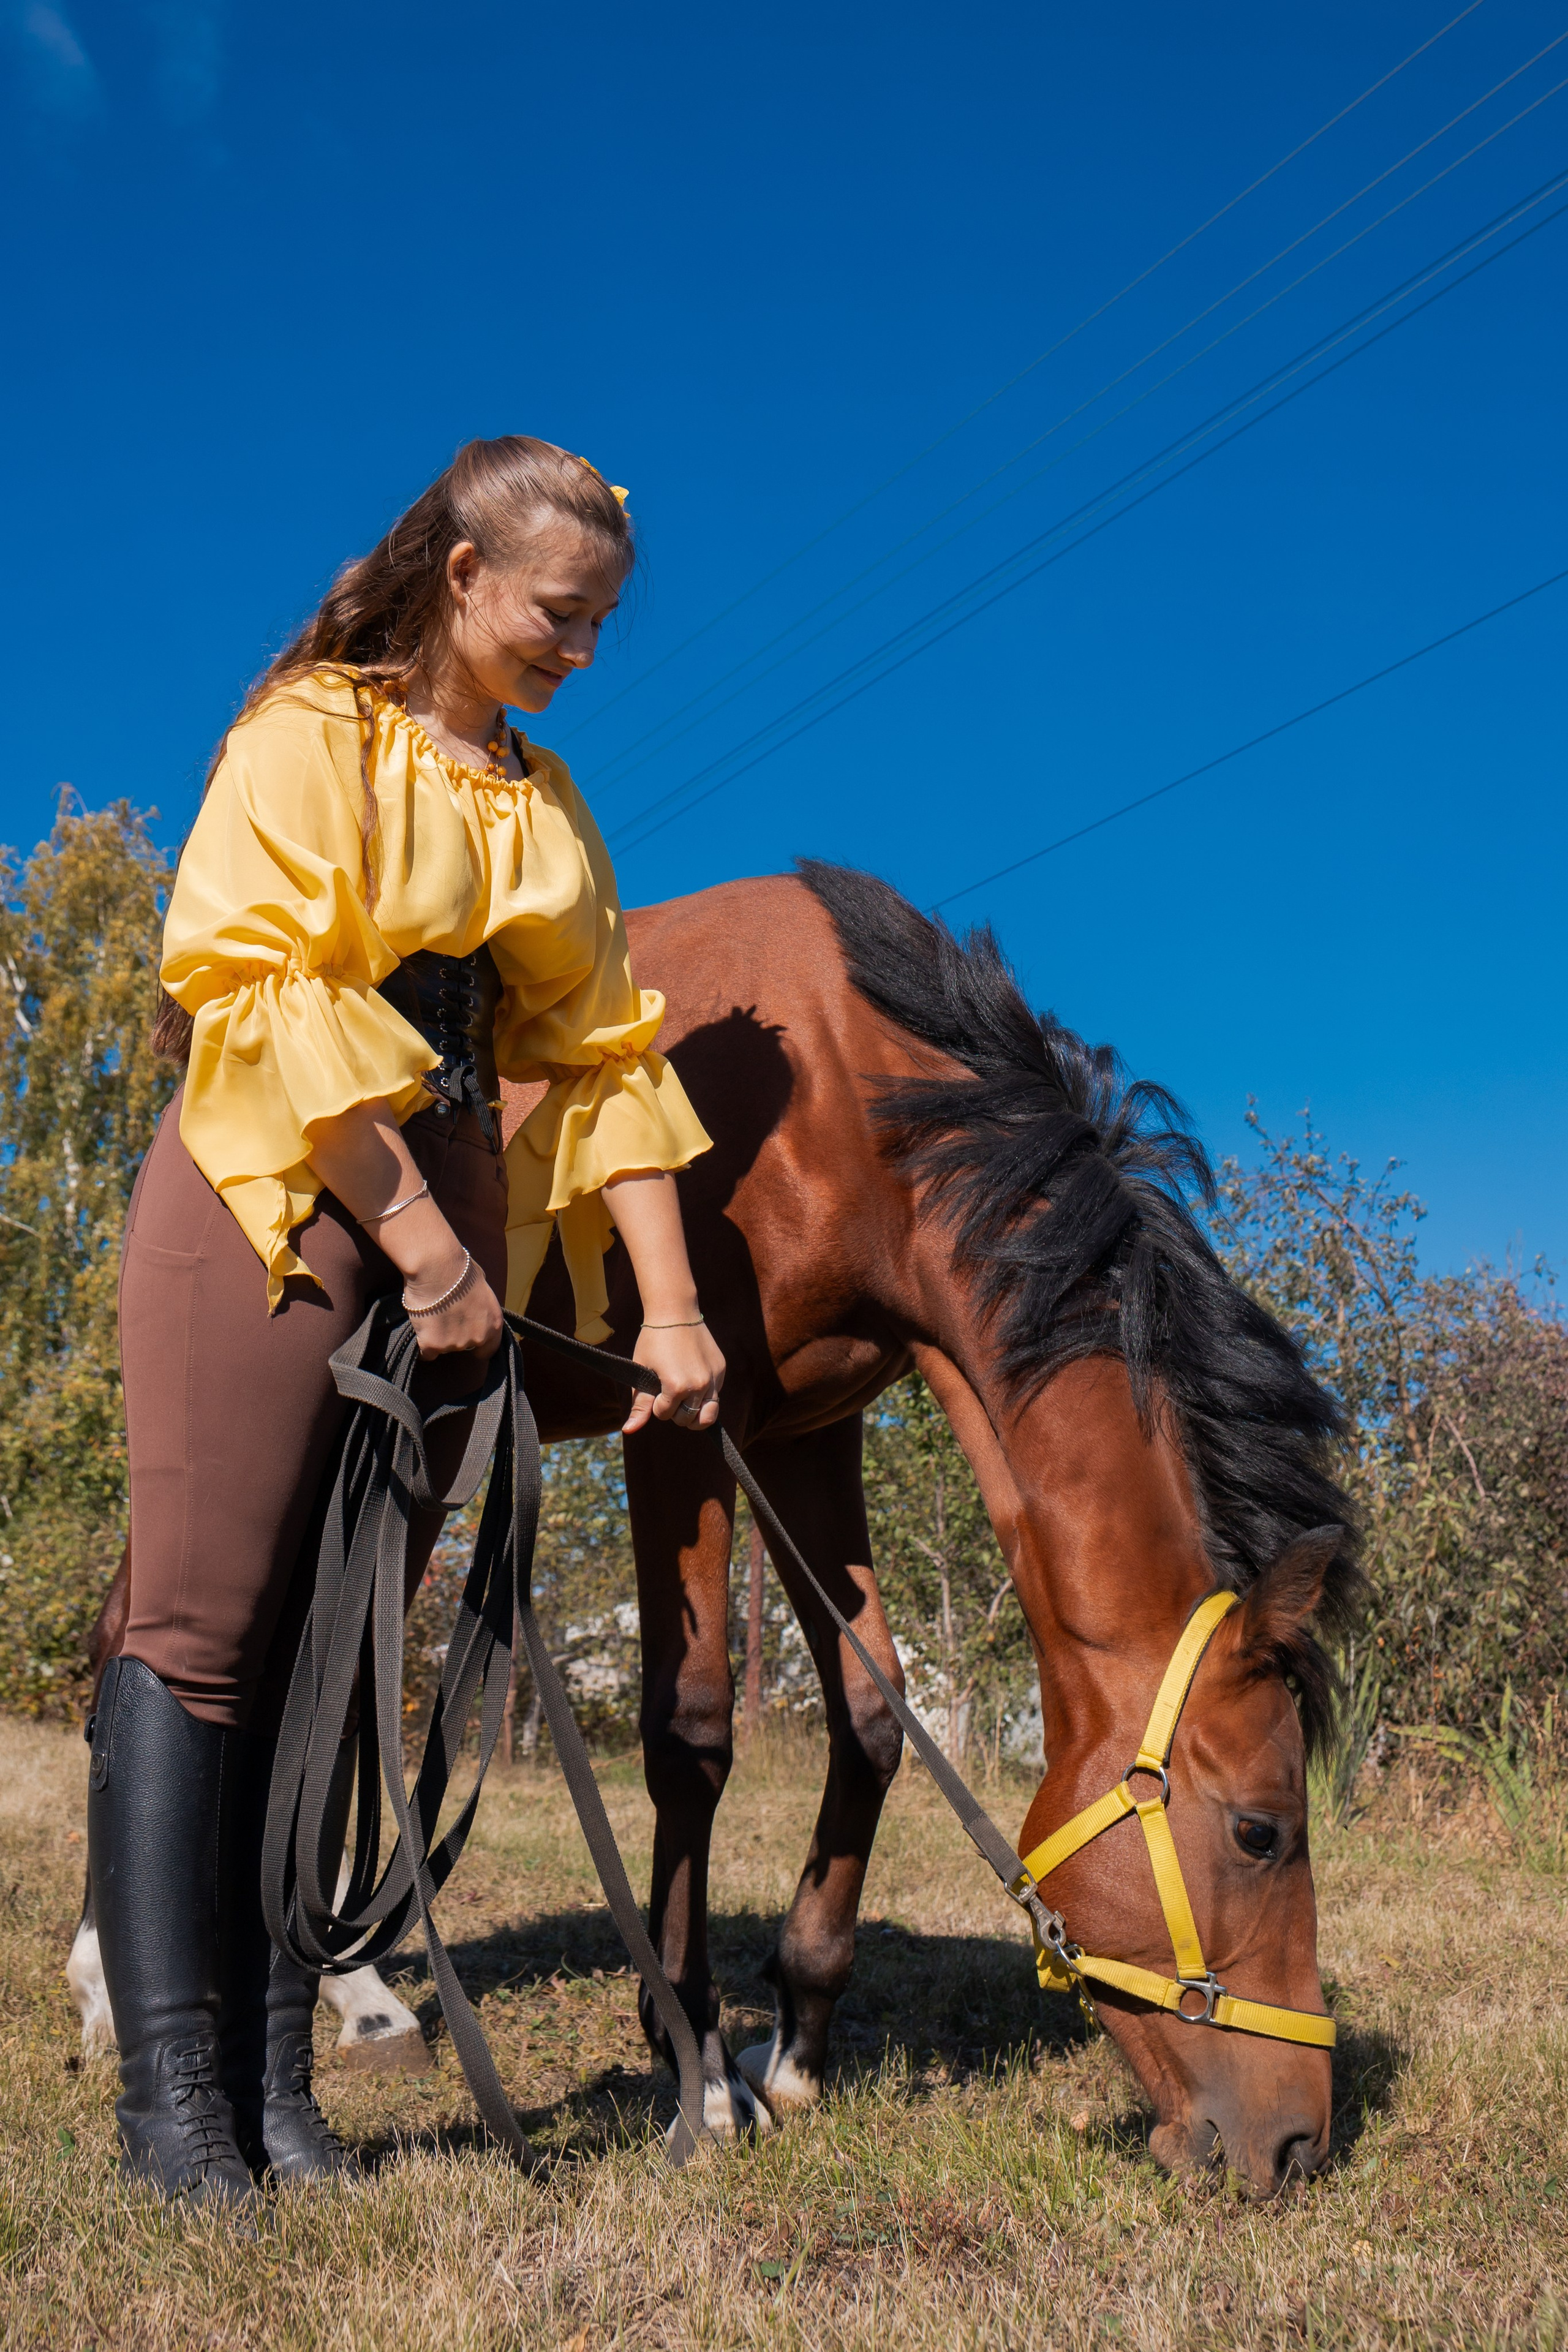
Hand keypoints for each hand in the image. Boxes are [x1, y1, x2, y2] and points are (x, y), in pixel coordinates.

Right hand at [402, 1238, 504, 1361]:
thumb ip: (480, 1303)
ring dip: (438, 1336)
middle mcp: (477, 1337)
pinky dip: (423, 1343)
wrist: (436, 1267)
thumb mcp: (482, 1285)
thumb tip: (474, 1302)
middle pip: (464, 1346)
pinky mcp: (433, 1345)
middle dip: (456, 1335)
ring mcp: (454, 1344)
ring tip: (432, 1315)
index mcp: (493, 1324)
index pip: (489, 1349)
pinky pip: (426, 1353)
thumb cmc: (459, 1268)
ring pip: (444, 1347)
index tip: (470, 1341)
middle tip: (445, 1317)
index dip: (478, 1346)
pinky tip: (421, 1328)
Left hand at [623, 1318, 725, 1435]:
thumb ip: (639, 1404)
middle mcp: (699, 1385)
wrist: (675, 1312)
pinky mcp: (721, 1370)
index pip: (665, 1414)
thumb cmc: (653, 1341)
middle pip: (687, 1420)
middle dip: (675, 1412)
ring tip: (684, 1403)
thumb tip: (628, 1431)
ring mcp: (713, 1378)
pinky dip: (704, 1395)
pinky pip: (715, 1394)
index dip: (657, 1405)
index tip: (654, 1389)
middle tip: (668, 1394)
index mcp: (677, 1386)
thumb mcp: (642, 1372)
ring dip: (694, 1413)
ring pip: (708, 1415)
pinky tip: (693, 1380)